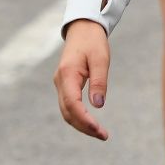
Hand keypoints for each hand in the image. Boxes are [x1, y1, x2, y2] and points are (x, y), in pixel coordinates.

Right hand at [54, 20, 109, 140]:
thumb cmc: (93, 41)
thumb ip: (99, 81)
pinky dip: (79, 117)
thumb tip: (98, 105)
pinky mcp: (65, 85)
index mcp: (67, 74)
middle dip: (84, 126)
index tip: (98, 129)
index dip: (84, 119)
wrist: (82, 28)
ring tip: (100, 133)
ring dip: (81, 124)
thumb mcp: (101, 58)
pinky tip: (91, 123)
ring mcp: (60, 84)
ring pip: (67, 111)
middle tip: (104, 135)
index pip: (72, 103)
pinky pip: (69, 106)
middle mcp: (60, 81)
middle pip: (68, 112)